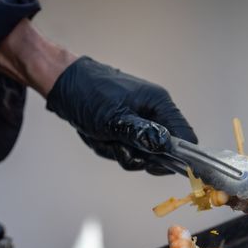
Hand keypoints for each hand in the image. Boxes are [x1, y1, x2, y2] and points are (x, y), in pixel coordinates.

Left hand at [46, 56, 197, 174]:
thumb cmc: (87, 93)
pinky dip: (112, 148)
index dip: (178, 156)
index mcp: (159, 104)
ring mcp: (141, 121)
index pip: (185, 137)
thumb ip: (141, 134)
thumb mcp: (113, 118)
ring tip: (102, 137)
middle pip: (161, 152)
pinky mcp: (128, 127)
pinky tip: (99, 137)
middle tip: (116, 145)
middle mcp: (154, 113)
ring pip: (141, 155)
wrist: (62, 83)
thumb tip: (166, 146)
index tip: (154, 165)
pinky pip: (127, 150)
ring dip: (120, 152)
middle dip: (137, 156)